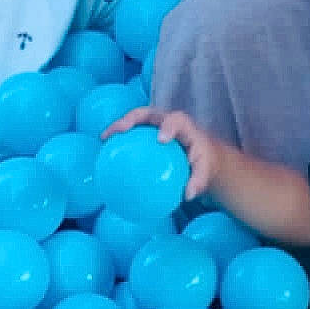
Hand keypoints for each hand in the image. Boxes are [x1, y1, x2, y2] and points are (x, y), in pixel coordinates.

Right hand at [102, 106, 220, 199]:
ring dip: (118, 126)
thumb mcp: (205, 172)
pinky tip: (105, 153)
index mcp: (184, 127)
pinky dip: (117, 139)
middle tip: (120, 131)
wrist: (199, 155)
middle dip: (132, 119)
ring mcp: (153, 124)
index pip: (177, 121)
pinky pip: (130, 133)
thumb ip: (198, 182)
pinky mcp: (144, 131)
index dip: (168, 127)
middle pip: (147, 113)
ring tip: (104, 138)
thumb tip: (187, 195)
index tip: (161, 140)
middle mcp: (166, 120)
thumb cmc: (201, 162)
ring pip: (134, 120)